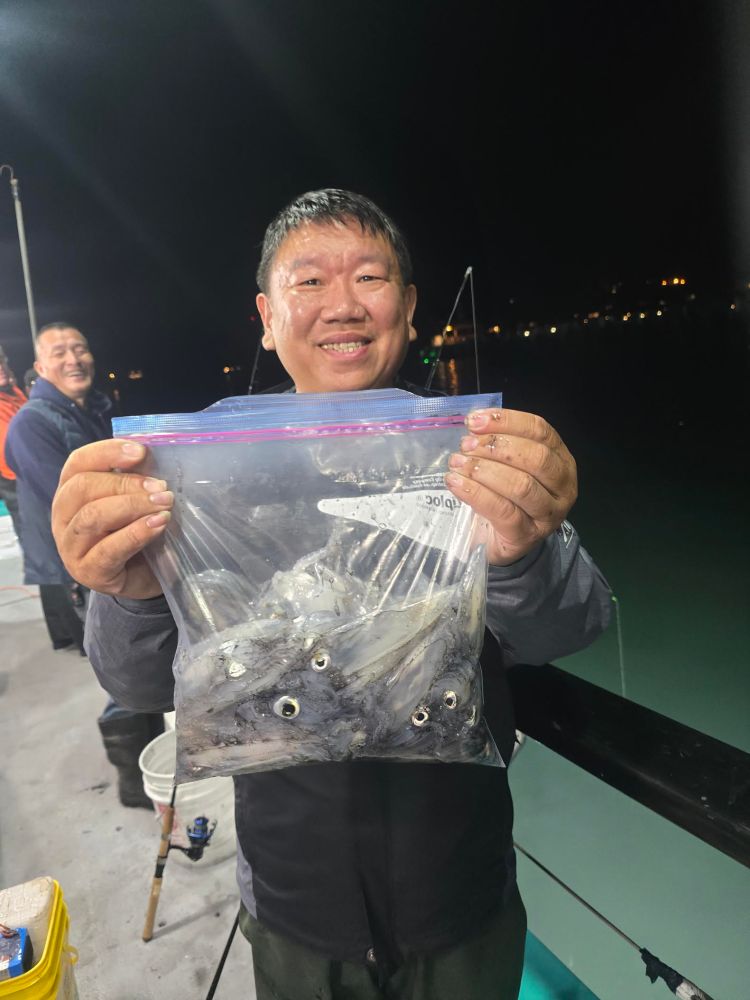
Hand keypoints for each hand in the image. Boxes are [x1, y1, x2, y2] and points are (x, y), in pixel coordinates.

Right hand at [51, 439, 173, 598]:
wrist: (144, 578)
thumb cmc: (136, 532)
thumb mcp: (133, 501)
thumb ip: (135, 479)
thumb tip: (148, 455)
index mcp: (70, 492)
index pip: (78, 463)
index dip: (107, 452)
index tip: (141, 452)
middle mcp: (62, 517)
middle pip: (83, 487)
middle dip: (125, 483)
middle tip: (161, 488)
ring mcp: (70, 547)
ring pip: (92, 516)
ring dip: (133, 506)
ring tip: (164, 504)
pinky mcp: (88, 572)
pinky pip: (108, 549)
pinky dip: (137, 533)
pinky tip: (159, 524)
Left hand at [445, 408, 576, 565]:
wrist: (500, 543)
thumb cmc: (504, 497)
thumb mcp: (508, 466)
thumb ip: (498, 443)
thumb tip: (475, 423)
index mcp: (561, 460)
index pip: (541, 431)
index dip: (507, 421)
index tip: (474, 420)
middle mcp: (563, 487)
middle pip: (536, 457)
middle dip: (496, 446)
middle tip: (465, 445)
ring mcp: (548, 515)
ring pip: (521, 485)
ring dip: (484, 470)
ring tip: (457, 464)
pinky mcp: (527, 536)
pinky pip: (503, 511)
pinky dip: (476, 493)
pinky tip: (455, 483)